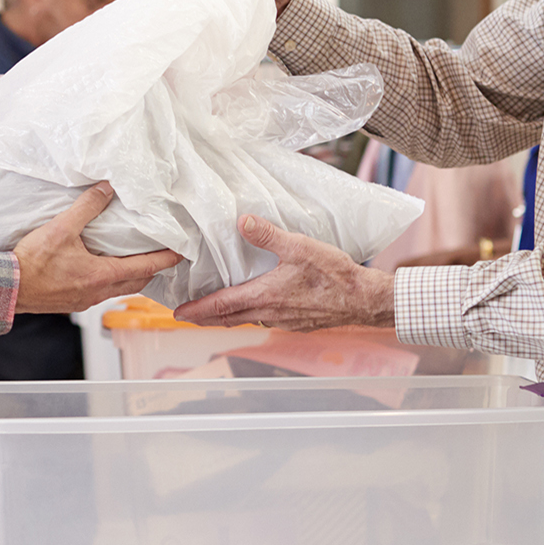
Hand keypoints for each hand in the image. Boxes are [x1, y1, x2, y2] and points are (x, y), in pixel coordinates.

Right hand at [12, 182, 182, 314]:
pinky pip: (103, 292)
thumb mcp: (60, 229)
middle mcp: (98, 292)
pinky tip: (103, 270)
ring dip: (133, 276)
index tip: (181, 252)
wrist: (6, 289)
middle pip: (138, 282)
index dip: (166, 259)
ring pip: (120, 289)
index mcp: (101, 275)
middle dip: (153, 269)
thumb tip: (106, 189)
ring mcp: (86, 299)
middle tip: (163, 256)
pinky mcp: (73, 301)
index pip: (145, 267)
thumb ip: (86, 208)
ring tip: (137, 260)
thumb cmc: (31, 263)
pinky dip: (113, 281)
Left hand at [175, 216, 392, 329]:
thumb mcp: (299, 247)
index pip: (221, 306)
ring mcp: (284, 321)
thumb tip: (242, 221)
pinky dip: (252, 316)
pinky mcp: (298, 324)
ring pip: (247, 321)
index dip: (198, 310)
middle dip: (205, 318)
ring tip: (215, 311)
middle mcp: (270, 313)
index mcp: (265, 296)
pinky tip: (255, 308)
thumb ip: (268, 235)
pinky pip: (266, 321)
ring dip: (228, 317)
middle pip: (229, 318)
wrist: (364, 300)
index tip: (179, 314)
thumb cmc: (334, 275)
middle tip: (187, 317)